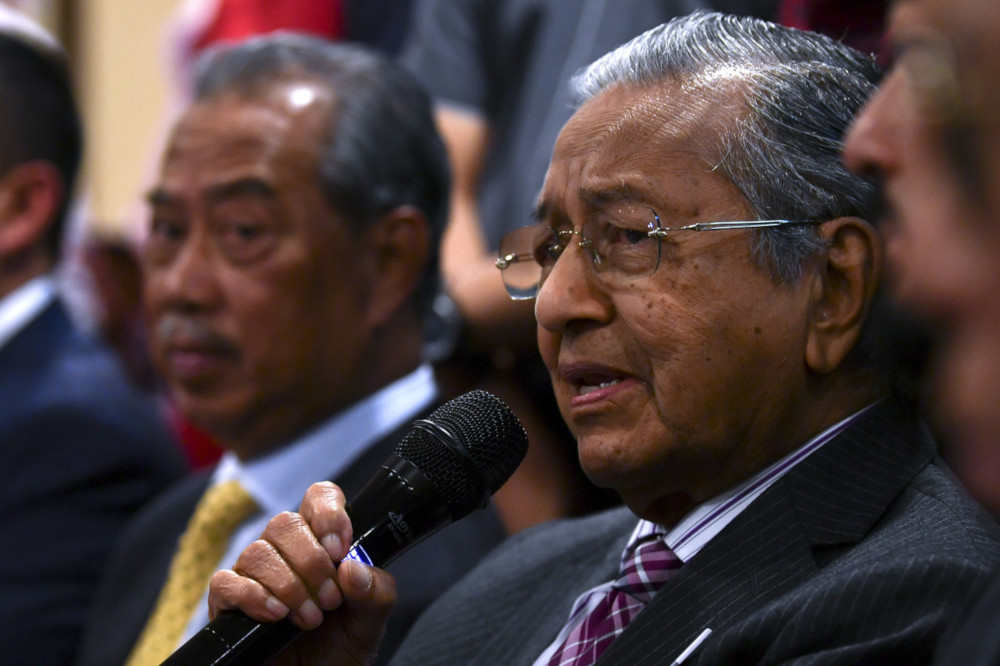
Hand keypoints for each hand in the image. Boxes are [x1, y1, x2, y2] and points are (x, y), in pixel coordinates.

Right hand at [209, 482, 396, 665]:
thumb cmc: (340, 647)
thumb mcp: (371, 620)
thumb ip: (375, 592)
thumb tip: (353, 568)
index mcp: (320, 542)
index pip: (318, 497)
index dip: (328, 513)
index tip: (340, 549)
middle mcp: (283, 552)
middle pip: (284, 523)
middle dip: (311, 562)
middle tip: (330, 600)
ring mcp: (252, 576)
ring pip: (258, 551)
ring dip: (289, 586)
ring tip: (310, 619)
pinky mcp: (227, 605)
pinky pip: (226, 583)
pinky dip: (252, 596)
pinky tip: (276, 615)